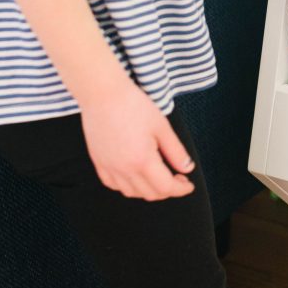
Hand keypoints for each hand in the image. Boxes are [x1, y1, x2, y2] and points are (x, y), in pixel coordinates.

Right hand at [80, 78, 195, 200]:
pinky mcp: (98, 162)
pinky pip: (113, 185)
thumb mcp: (162, 127)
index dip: (181, 189)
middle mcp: (124, 169)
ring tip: (158, 176)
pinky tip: (135, 175)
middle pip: (150, 194)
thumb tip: (187, 169)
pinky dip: (127, 186)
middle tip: (178, 178)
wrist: (103, 94)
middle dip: (167, 190)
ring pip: (131, 192)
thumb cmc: (134, 105)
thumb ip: (176, 151)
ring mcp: (109, 167)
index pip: (165, 187)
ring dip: (148, 190)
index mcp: (142, 160)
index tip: (189, 185)